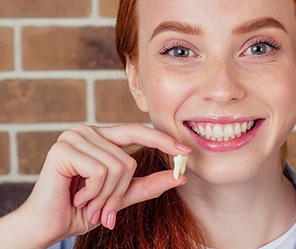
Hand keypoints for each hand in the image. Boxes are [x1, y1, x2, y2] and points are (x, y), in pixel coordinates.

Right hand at [15, 123, 189, 246]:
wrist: (47, 226)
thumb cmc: (82, 209)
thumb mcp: (121, 196)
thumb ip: (148, 184)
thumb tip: (180, 176)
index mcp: (101, 137)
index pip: (137, 131)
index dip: (162, 140)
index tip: (185, 152)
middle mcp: (87, 131)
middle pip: (129, 159)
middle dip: (120, 191)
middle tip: (104, 209)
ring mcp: (74, 137)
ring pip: (117, 166)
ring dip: (106, 196)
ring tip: (88, 203)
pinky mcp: (63, 149)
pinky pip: (100, 171)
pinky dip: (94, 193)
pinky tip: (77, 197)